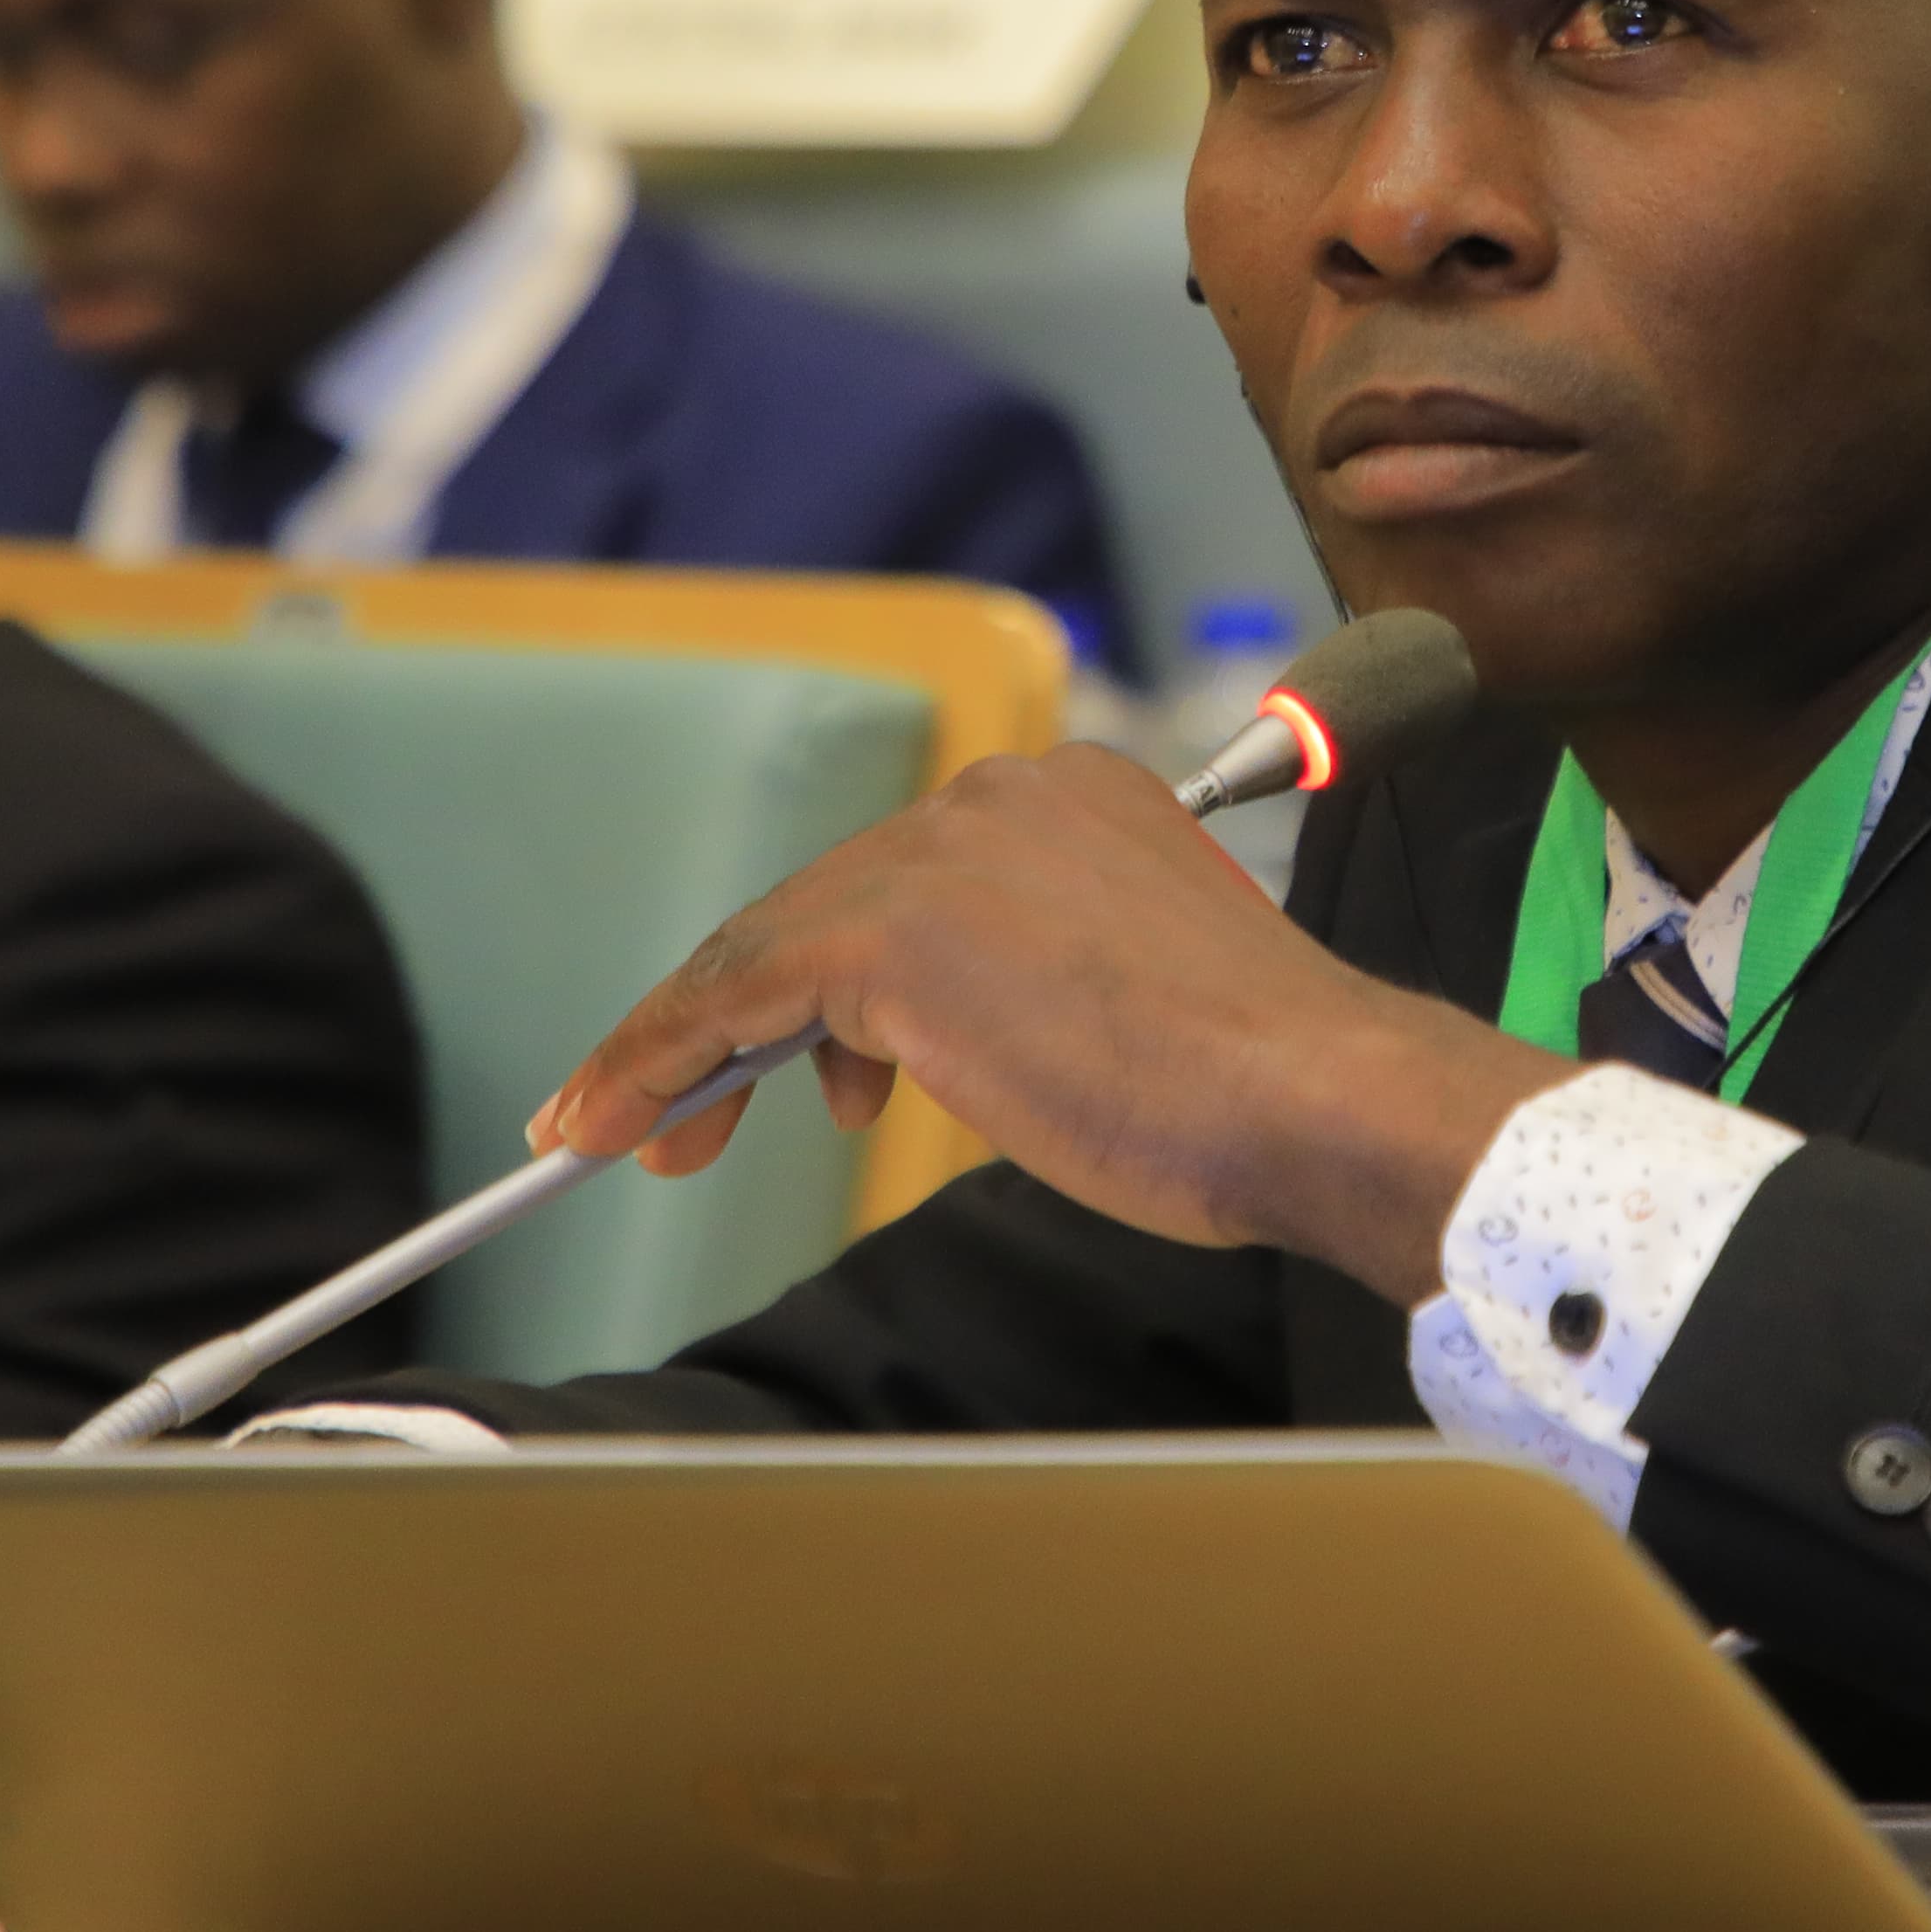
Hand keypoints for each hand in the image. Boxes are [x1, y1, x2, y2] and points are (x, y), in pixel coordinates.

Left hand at [530, 746, 1575, 1301]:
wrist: (1313, 1099)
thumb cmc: (1257, 1093)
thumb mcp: (1134, 1005)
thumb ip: (1031, 990)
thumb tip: (915, 1049)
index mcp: (1073, 800)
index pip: (904, 887)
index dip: (819, 986)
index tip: (781, 1065)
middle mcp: (999, 797)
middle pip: (821, 909)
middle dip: (737, 1025)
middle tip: (676, 1120)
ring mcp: (941, 854)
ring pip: (764, 949)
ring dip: (679, 1048)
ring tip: (632, 1134)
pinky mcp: (887, 929)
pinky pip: (732, 995)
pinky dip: (657, 1059)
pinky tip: (617, 1124)